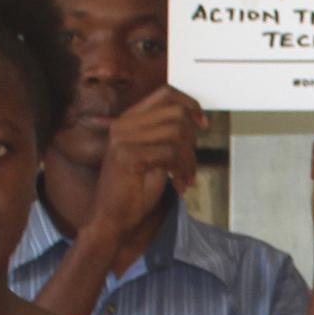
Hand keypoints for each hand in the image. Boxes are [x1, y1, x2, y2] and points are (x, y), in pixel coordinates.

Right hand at [90, 87, 206, 238]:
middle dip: (191, 140)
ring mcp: (123, 139)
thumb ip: (166, 135)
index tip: (202, 124)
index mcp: (128, 121)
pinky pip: (170, 152)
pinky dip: (182, 169)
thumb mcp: (153, 156)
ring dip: (188, 159)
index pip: (165, 94)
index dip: (189, 104)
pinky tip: (179, 185)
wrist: (111, 220)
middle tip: (189, 165)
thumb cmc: (133, 192)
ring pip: (176, 132)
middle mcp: (123, 125)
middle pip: (176, 113)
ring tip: (185, 178)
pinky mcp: (128, 156)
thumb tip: (194, 121)